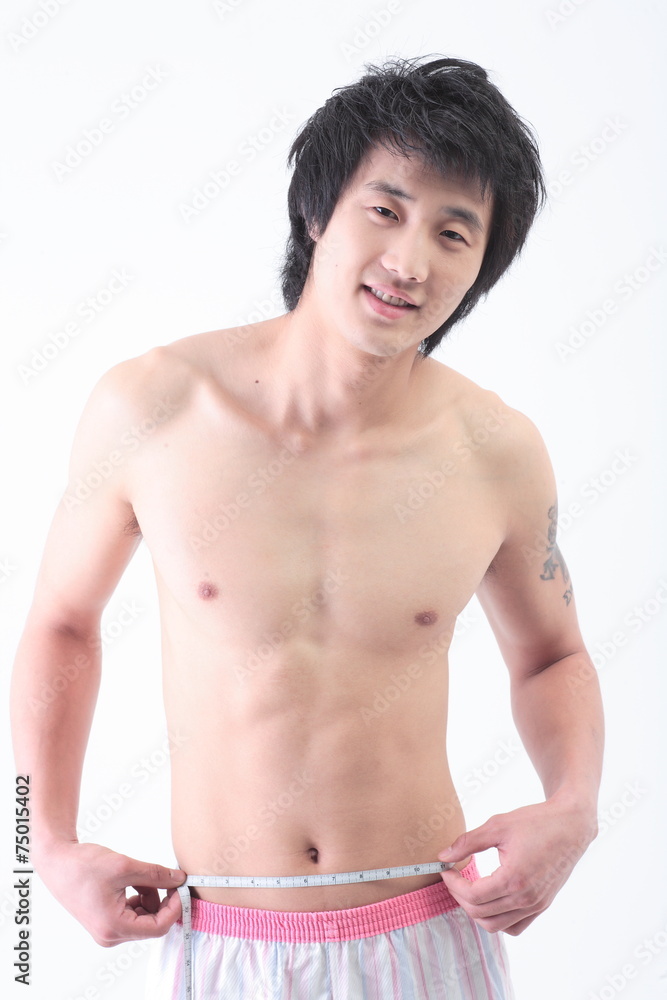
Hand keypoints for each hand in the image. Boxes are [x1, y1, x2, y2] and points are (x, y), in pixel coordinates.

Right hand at [33, 840, 186, 945]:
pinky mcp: (106, 922)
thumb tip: (180, 879)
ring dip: (149, 896)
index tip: (180, 887)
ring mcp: (107, 930)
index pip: (158, 927)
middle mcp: (110, 935)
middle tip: (161, 876)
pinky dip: (138, 897)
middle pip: (151, 924)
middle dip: (160, 899)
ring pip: (143, 917)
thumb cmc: (84, 865)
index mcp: (114, 927)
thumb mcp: (125, 866)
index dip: (174, 908)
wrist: (57, 862)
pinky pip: (133, 914)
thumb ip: (156, 875)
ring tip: (138, 875)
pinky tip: (130, 880)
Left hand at [437, 795, 597, 935]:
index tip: (445, 870)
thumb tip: (443, 855)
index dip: (453, 885)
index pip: (473, 896)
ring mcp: (536, 905)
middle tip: (454, 878)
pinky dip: (498, 919)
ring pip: (496, 926)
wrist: (571, 826)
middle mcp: (526, 898)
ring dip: (477, 911)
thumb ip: (467, 842)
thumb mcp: (497, 825)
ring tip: (469, 888)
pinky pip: (515, 926)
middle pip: (481, 914)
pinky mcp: (542, 905)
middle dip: (460, 897)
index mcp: (514, 879)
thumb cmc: (535, 821)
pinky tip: (490, 898)